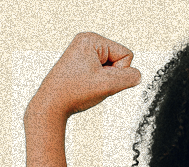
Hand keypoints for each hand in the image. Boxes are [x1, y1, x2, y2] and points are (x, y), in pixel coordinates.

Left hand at [27, 32, 141, 120]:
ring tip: (88, 85)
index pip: (126, 54)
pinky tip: (85, 85)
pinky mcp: (80, 62)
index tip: (100, 79)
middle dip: (111, 76)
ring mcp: (82, 51)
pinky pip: (102, 71)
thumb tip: (137, 75)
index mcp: (91, 39)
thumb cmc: (74, 92)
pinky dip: (98, 81)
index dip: (119, 72)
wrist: (51, 105)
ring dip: (105, 80)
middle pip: (119, 59)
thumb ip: (131, 78)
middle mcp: (86, 41)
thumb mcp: (109, 85)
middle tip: (93, 83)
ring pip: (112, 67)